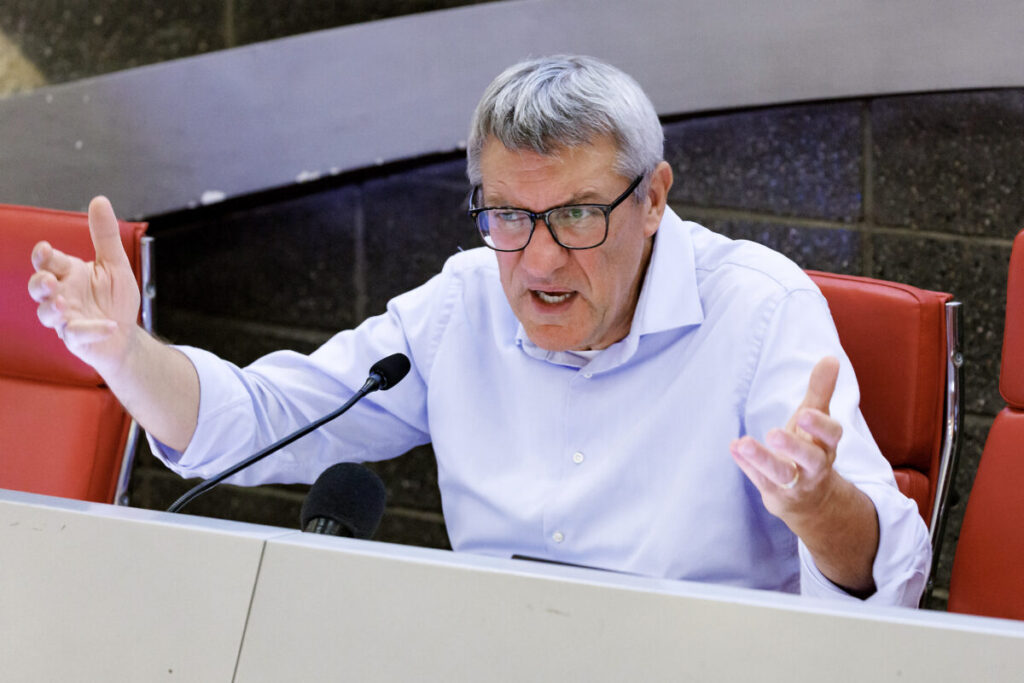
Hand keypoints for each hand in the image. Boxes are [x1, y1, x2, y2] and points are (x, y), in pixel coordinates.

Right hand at [27, 196, 140, 376]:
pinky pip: (77, 335)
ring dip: (51, 308)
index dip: (43, 256)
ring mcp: (65, 318)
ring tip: (61, 302)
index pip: (48, 262)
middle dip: (39, 283)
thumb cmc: (115, 298)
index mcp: (69, 273)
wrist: (126, 333)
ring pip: (46, 314)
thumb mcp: (114, 264)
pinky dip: (91, 330)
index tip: (45, 249)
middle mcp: (61, 295)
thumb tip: (99, 200)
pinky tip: (109, 325)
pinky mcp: (77, 338)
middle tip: (48, 281)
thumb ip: (105, 236)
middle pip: (38, 287)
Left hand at [730, 356, 842, 518]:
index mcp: (826, 445)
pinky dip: (746, 464)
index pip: (832, 435)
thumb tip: (831, 357)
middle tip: (773, 433)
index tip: (805, 412)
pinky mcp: (775, 492)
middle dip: (793, 446)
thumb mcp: (816, 420)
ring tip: (744, 443)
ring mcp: (795, 482)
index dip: (820, 425)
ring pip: (782, 473)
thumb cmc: (811, 448)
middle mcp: (814, 466)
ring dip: (762, 459)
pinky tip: (734, 447)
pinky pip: (760, 479)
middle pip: (810, 459)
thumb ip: (821, 390)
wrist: (810, 499)